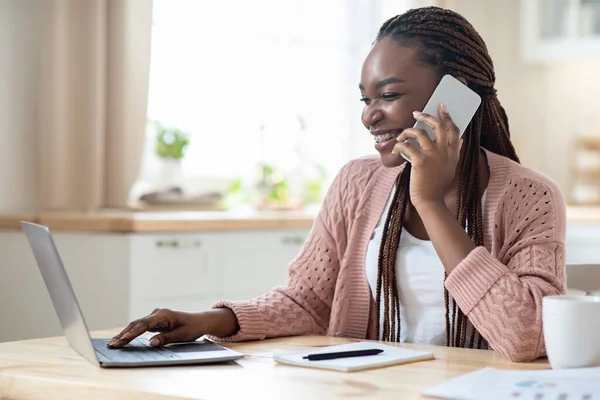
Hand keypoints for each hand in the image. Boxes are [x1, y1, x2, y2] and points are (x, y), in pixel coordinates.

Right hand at [107, 308, 238, 347]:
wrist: (200, 321)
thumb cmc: (192, 327)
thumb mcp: (182, 335)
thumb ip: (166, 338)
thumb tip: (151, 343)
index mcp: (164, 315)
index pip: (144, 324)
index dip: (133, 332)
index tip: (123, 339)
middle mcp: (157, 313)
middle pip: (137, 324)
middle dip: (124, 334)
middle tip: (113, 344)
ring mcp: (155, 317)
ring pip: (136, 324)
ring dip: (125, 333)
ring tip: (113, 343)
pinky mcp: (154, 321)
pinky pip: (140, 326)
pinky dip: (131, 332)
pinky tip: (122, 339)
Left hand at [391, 104, 461, 208]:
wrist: (430, 200)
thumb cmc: (437, 185)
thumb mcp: (451, 167)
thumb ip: (454, 152)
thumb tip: (460, 140)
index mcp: (452, 153)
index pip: (454, 130)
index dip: (448, 117)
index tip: (442, 108)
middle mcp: (444, 151)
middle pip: (438, 126)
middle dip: (427, 116)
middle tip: (417, 113)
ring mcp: (433, 155)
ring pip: (419, 132)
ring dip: (407, 132)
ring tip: (402, 136)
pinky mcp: (420, 161)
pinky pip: (407, 146)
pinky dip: (399, 146)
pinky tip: (396, 149)